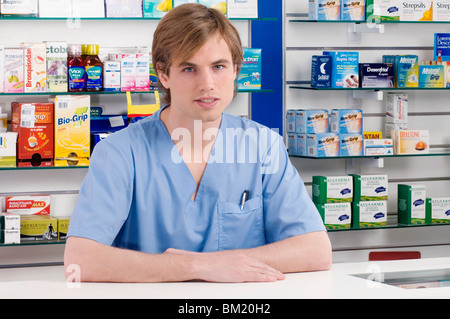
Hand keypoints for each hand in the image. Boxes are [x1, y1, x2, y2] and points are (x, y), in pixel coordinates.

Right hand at [164, 248, 284, 282]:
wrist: (202, 263)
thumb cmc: (210, 263)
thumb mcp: (225, 260)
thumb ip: (234, 263)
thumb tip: (237, 267)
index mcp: (240, 256)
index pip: (257, 262)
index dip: (267, 267)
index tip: (274, 270)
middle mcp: (243, 259)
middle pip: (262, 266)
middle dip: (273, 271)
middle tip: (281, 275)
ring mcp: (242, 266)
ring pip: (261, 271)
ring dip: (272, 275)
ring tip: (280, 278)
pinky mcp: (239, 273)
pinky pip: (255, 276)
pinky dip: (265, 278)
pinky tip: (271, 279)